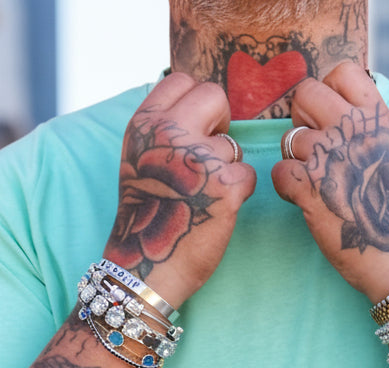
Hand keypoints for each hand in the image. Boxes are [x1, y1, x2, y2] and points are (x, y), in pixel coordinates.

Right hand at [103, 73, 256, 307]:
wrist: (146, 266)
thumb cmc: (148, 214)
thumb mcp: (139, 158)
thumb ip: (163, 128)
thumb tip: (201, 106)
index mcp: (145, 124)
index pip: (181, 81)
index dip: (196, 103)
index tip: (195, 127)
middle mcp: (169, 134)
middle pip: (214, 97)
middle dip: (220, 123)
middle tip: (210, 154)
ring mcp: (199, 159)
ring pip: (233, 145)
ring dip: (226, 168)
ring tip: (202, 196)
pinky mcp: (226, 187)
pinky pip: (249, 174)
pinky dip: (240, 192)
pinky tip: (218, 209)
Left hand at [271, 63, 388, 302]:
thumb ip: (365, 126)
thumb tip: (332, 110)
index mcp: (378, 118)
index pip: (341, 72)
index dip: (326, 91)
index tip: (329, 117)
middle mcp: (355, 130)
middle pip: (305, 95)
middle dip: (302, 120)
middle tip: (314, 150)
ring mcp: (332, 157)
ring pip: (289, 138)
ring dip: (295, 160)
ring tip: (316, 183)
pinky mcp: (310, 189)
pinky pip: (279, 172)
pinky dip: (286, 188)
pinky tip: (304, 200)